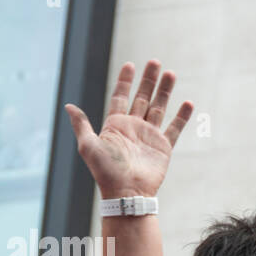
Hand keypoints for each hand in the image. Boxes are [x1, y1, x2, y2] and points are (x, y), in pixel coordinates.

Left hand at [64, 60, 193, 199]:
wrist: (126, 193)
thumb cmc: (105, 172)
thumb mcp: (88, 146)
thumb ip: (82, 125)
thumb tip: (69, 106)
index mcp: (115, 125)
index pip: (121, 96)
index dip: (125, 80)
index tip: (131, 65)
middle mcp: (133, 127)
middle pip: (142, 97)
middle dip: (148, 80)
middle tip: (155, 62)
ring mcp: (149, 136)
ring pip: (159, 108)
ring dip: (165, 91)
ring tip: (172, 74)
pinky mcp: (163, 147)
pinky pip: (174, 129)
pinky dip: (181, 116)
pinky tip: (187, 103)